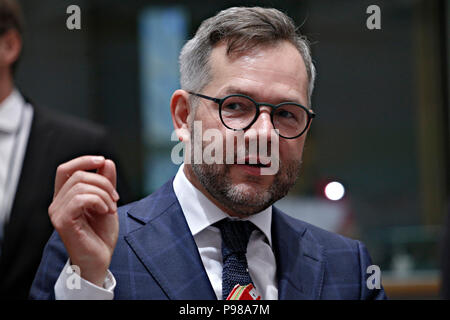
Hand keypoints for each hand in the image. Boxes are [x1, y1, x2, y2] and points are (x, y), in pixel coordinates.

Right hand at [49, 155, 119, 286]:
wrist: (100, 259)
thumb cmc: (101, 234)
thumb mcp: (107, 202)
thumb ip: (106, 182)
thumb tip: (106, 162)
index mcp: (65, 197)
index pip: (65, 169)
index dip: (83, 160)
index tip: (103, 160)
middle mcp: (57, 203)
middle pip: (79, 175)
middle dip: (104, 182)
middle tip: (115, 198)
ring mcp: (57, 212)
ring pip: (82, 186)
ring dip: (104, 194)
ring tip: (111, 208)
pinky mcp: (62, 221)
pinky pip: (81, 198)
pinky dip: (98, 201)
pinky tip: (105, 211)